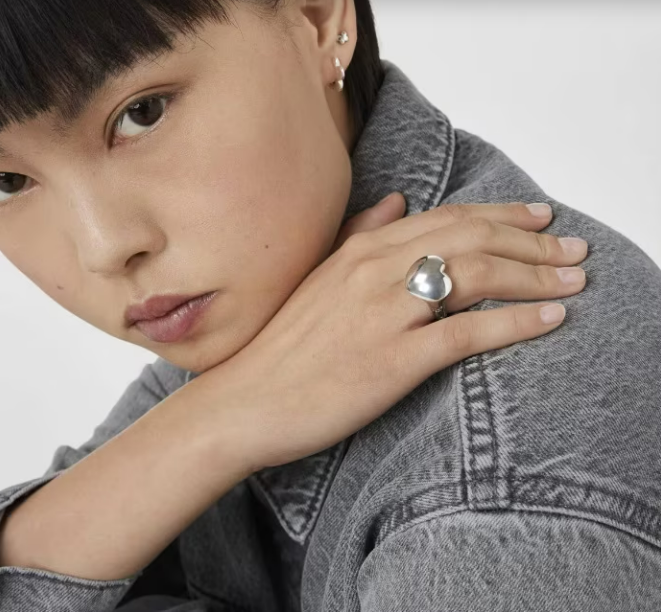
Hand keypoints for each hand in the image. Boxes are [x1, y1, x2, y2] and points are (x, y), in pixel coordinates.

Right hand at [218, 194, 587, 471]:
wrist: (245, 400)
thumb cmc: (281, 346)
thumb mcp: (319, 278)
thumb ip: (360, 236)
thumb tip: (396, 202)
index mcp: (362, 250)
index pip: (447, 219)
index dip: (501, 214)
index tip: (538, 218)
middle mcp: (377, 270)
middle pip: (472, 239)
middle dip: (532, 241)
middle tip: (574, 246)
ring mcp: (386, 313)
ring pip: (478, 276)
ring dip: (536, 274)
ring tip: (576, 278)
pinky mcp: (394, 359)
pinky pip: (467, 333)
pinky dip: (516, 322)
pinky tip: (551, 318)